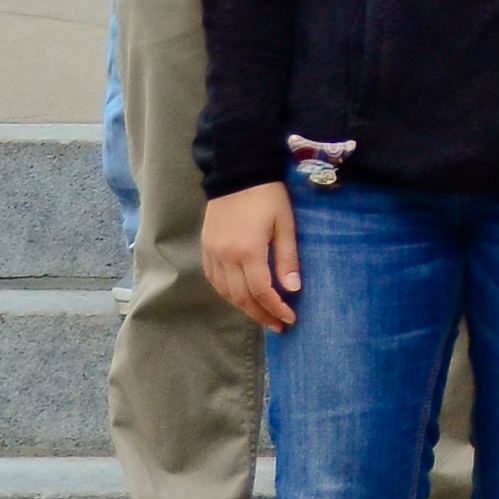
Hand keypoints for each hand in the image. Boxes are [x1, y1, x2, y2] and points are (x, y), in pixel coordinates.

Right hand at [201, 180, 299, 330]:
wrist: (238, 172)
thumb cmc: (268, 195)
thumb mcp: (285, 224)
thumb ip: (287, 258)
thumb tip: (292, 289)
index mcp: (248, 250)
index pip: (262, 291)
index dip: (276, 308)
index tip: (289, 319)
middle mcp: (226, 255)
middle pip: (242, 296)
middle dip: (261, 314)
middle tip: (277, 326)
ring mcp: (212, 251)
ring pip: (225, 291)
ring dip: (243, 307)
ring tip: (261, 315)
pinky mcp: (206, 246)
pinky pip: (213, 278)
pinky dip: (226, 292)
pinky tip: (239, 297)